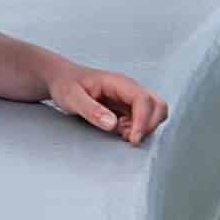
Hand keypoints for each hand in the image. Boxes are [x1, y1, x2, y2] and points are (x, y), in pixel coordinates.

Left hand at [48, 64, 167, 144]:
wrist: (62, 80)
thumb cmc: (66, 84)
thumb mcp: (72, 97)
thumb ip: (91, 110)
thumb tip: (112, 123)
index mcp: (118, 83)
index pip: (143, 99)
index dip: (143, 120)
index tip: (134, 138)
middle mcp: (129, 90)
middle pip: (157, 105)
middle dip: (150, 124)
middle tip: (130, 138)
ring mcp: (130, 99)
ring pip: (154, 113)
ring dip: (143, 128)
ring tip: (122, 133)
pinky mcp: (127, 108)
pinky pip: (142, 120)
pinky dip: (136, 130)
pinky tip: (119, 131)